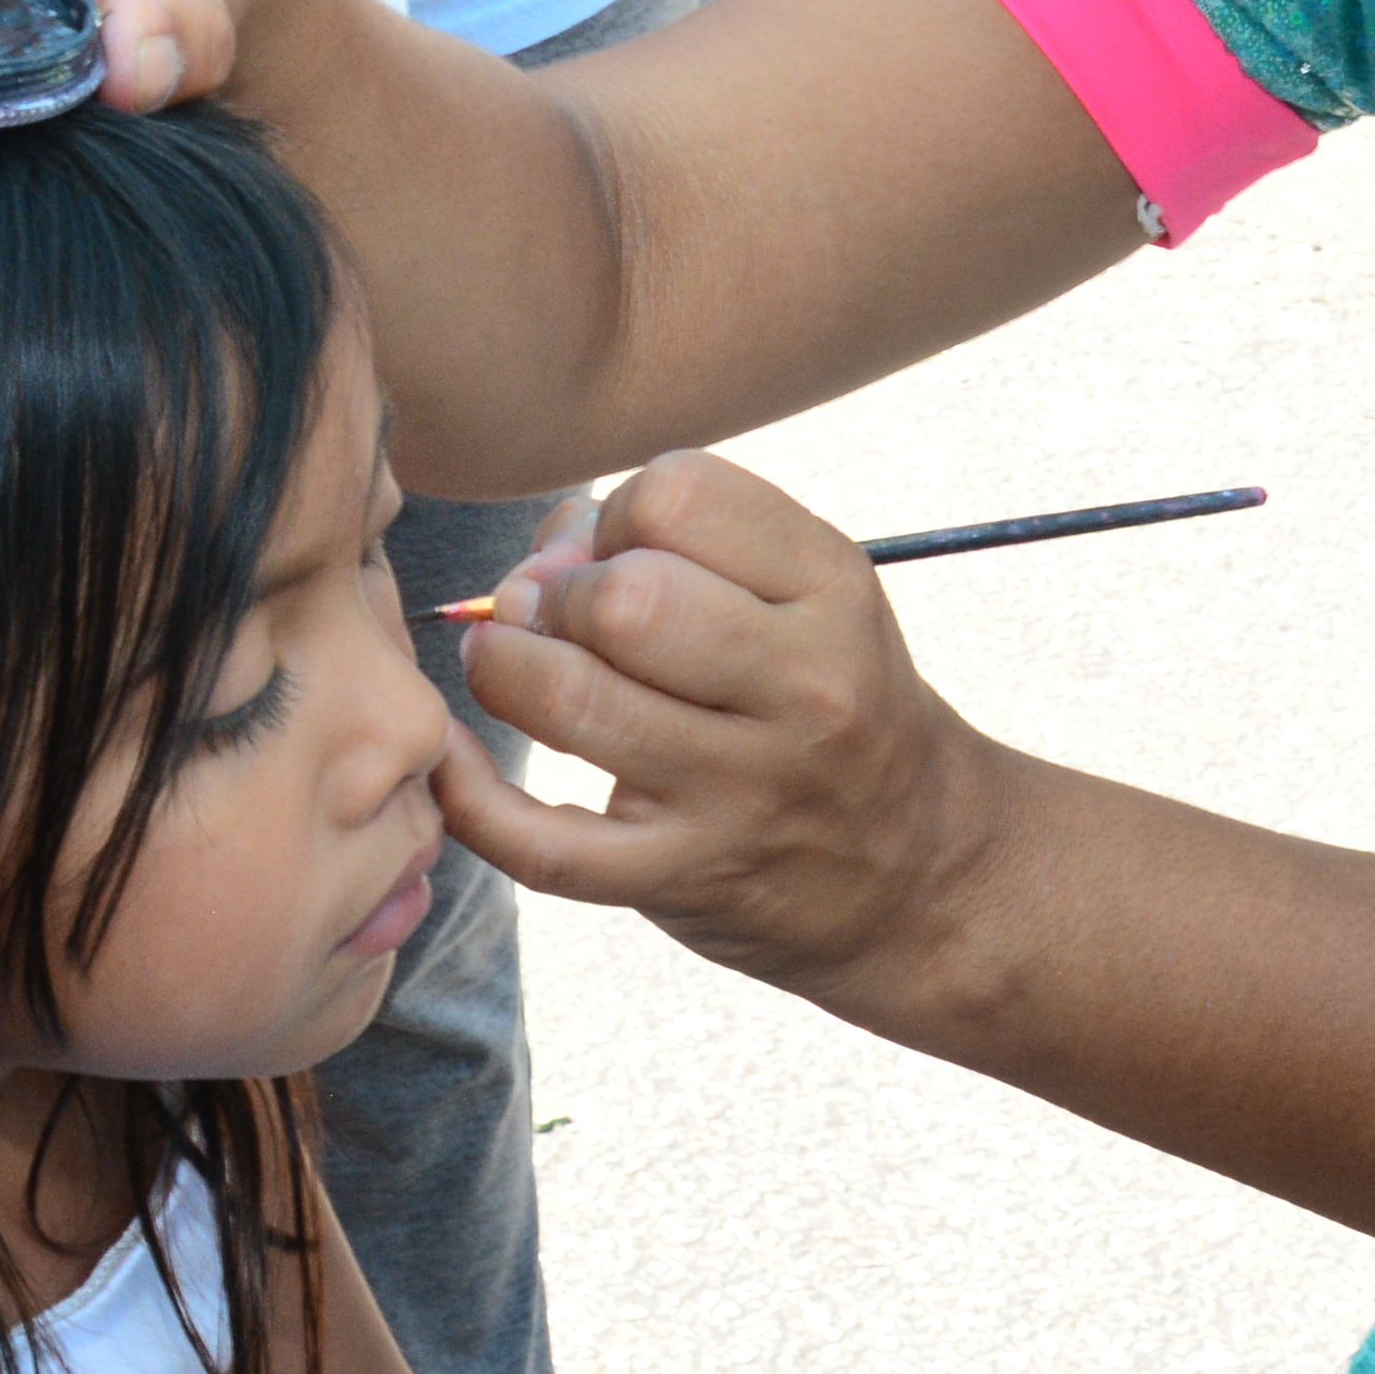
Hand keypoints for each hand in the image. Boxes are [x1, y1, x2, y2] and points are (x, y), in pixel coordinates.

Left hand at [428, 451, 1018, 1005]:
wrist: (924, 874)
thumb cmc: (835, 706)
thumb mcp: (808, 603)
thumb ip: (681, 546)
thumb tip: (538, 552)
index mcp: (835, 589)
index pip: (677, 495)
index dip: (618, 513)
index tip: (622, 555)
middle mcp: (804, 688)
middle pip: (624, 600)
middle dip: (553, 594)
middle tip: (547, 617)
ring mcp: (744, 793)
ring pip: (575, 704)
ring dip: (506, 670)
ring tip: (507, 666)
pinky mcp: (685, 879)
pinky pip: (542, 844)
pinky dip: (471, 797)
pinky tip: (450, 756)